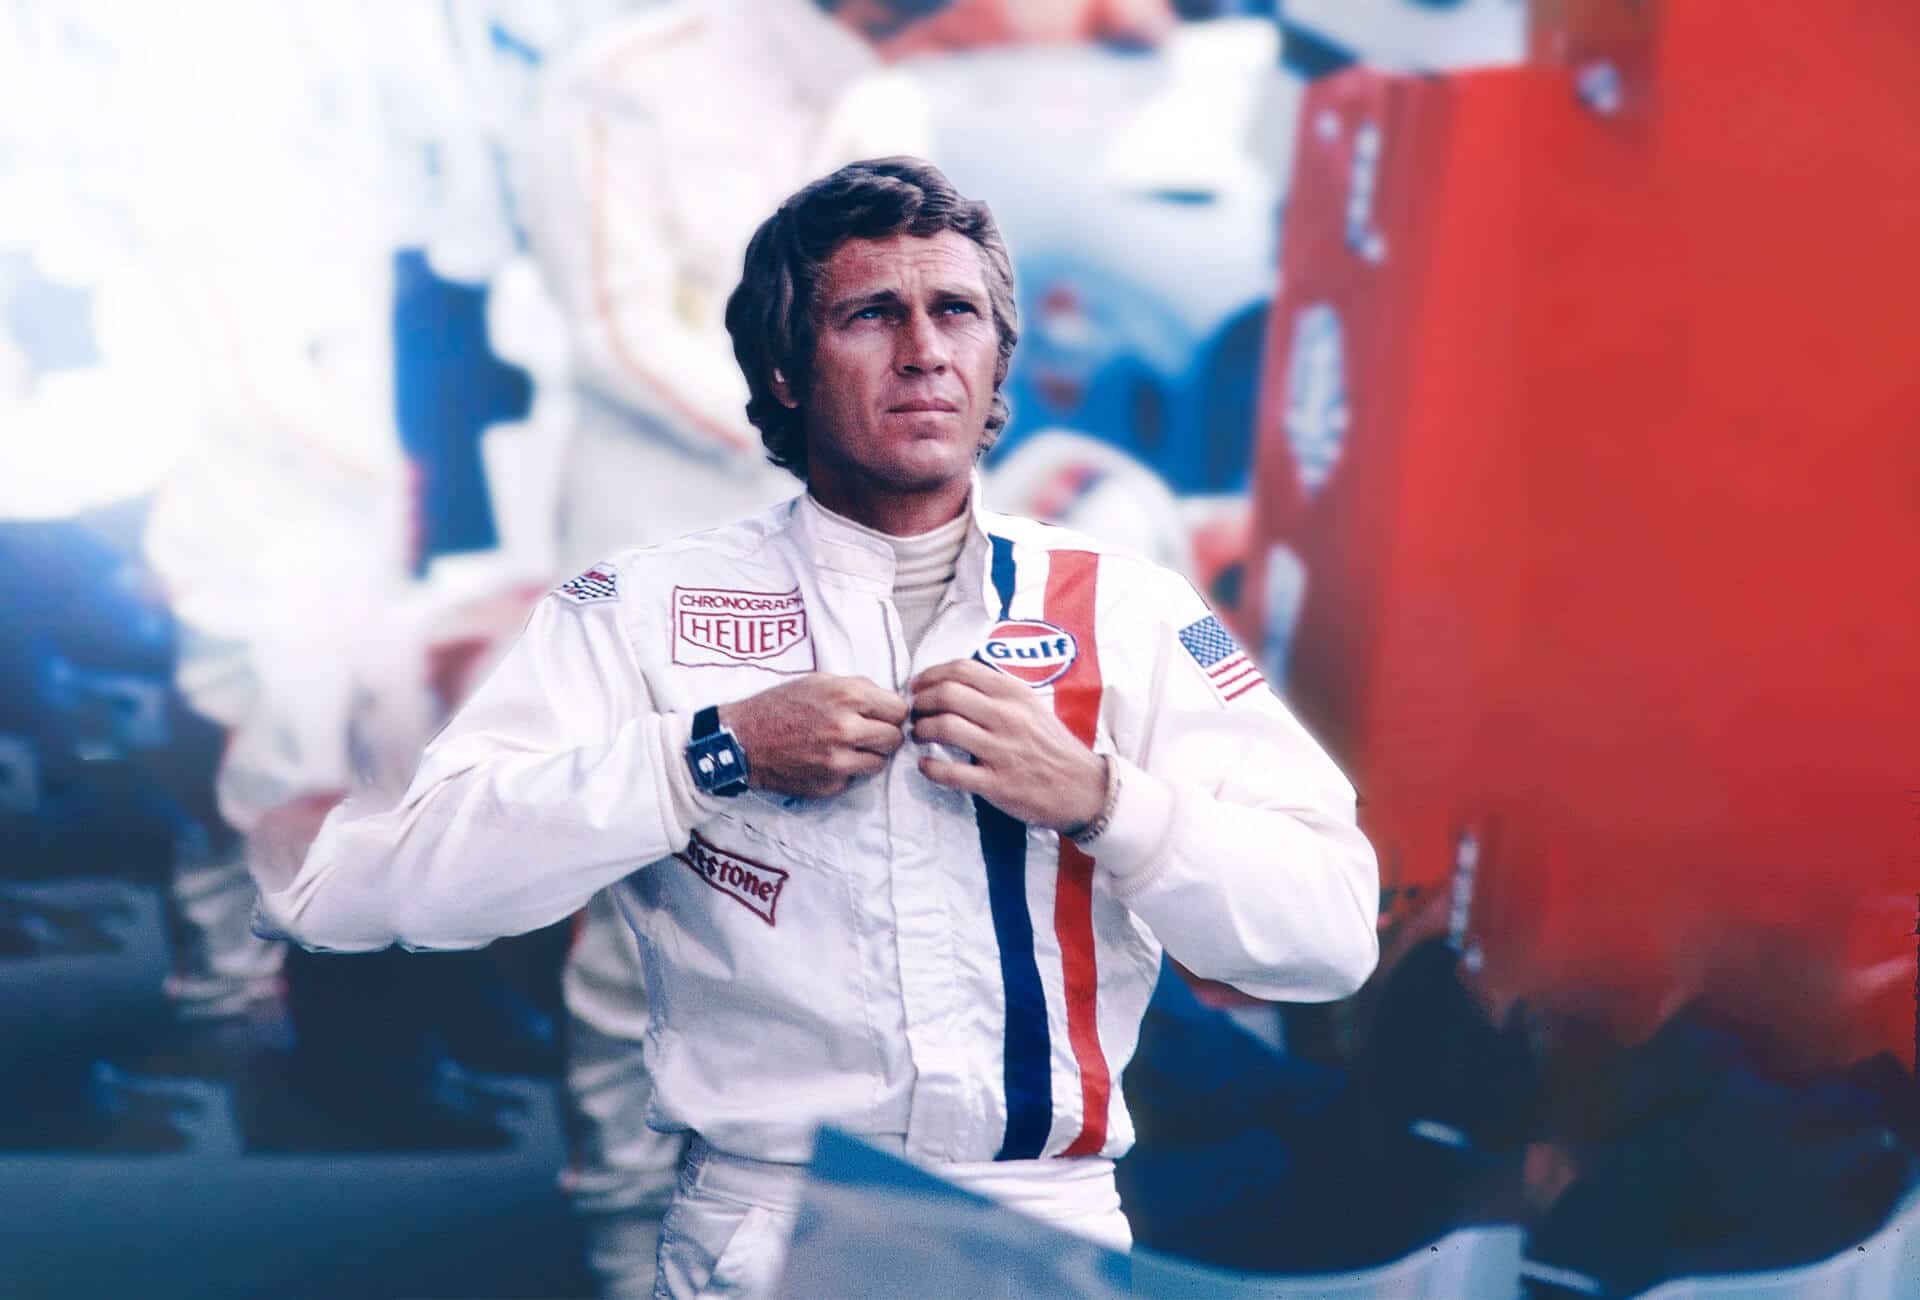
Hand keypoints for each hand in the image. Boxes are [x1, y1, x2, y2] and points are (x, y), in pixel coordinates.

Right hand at [718, 674, 907, 798]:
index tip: (882, 714)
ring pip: (880, 763)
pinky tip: (827, 759)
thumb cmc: (779, 706)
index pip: (898, 710)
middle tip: (869, 731)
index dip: (891, 711)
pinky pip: (855, 778)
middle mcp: (846, 729)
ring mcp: (838, 761)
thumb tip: (888, 701)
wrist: (743, 740)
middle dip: (886, 734)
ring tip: (849, 746)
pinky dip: (848, 770)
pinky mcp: (829, 784)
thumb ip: (857, 689)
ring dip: (870, 755)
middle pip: (895, 739)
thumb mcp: (819, 681)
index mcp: (847, 697)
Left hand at [908, 659, 1106, 831]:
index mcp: (1015, 694)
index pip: (962, 670)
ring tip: (919, 735)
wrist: (1084, 788)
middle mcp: (1008, 717)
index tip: (919, 686)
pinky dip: (930, 768)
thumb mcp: (1032, 707)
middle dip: (921, 702)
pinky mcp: (996, 784)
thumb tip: (955, 683)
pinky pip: (951, 773)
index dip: (931, 675)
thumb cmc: (1053, 746)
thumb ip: (998, 693)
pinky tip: (925, 766)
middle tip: (914, 712)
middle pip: (947, 694)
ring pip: (945, 728)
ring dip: (922, 730)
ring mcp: (1002, 751)